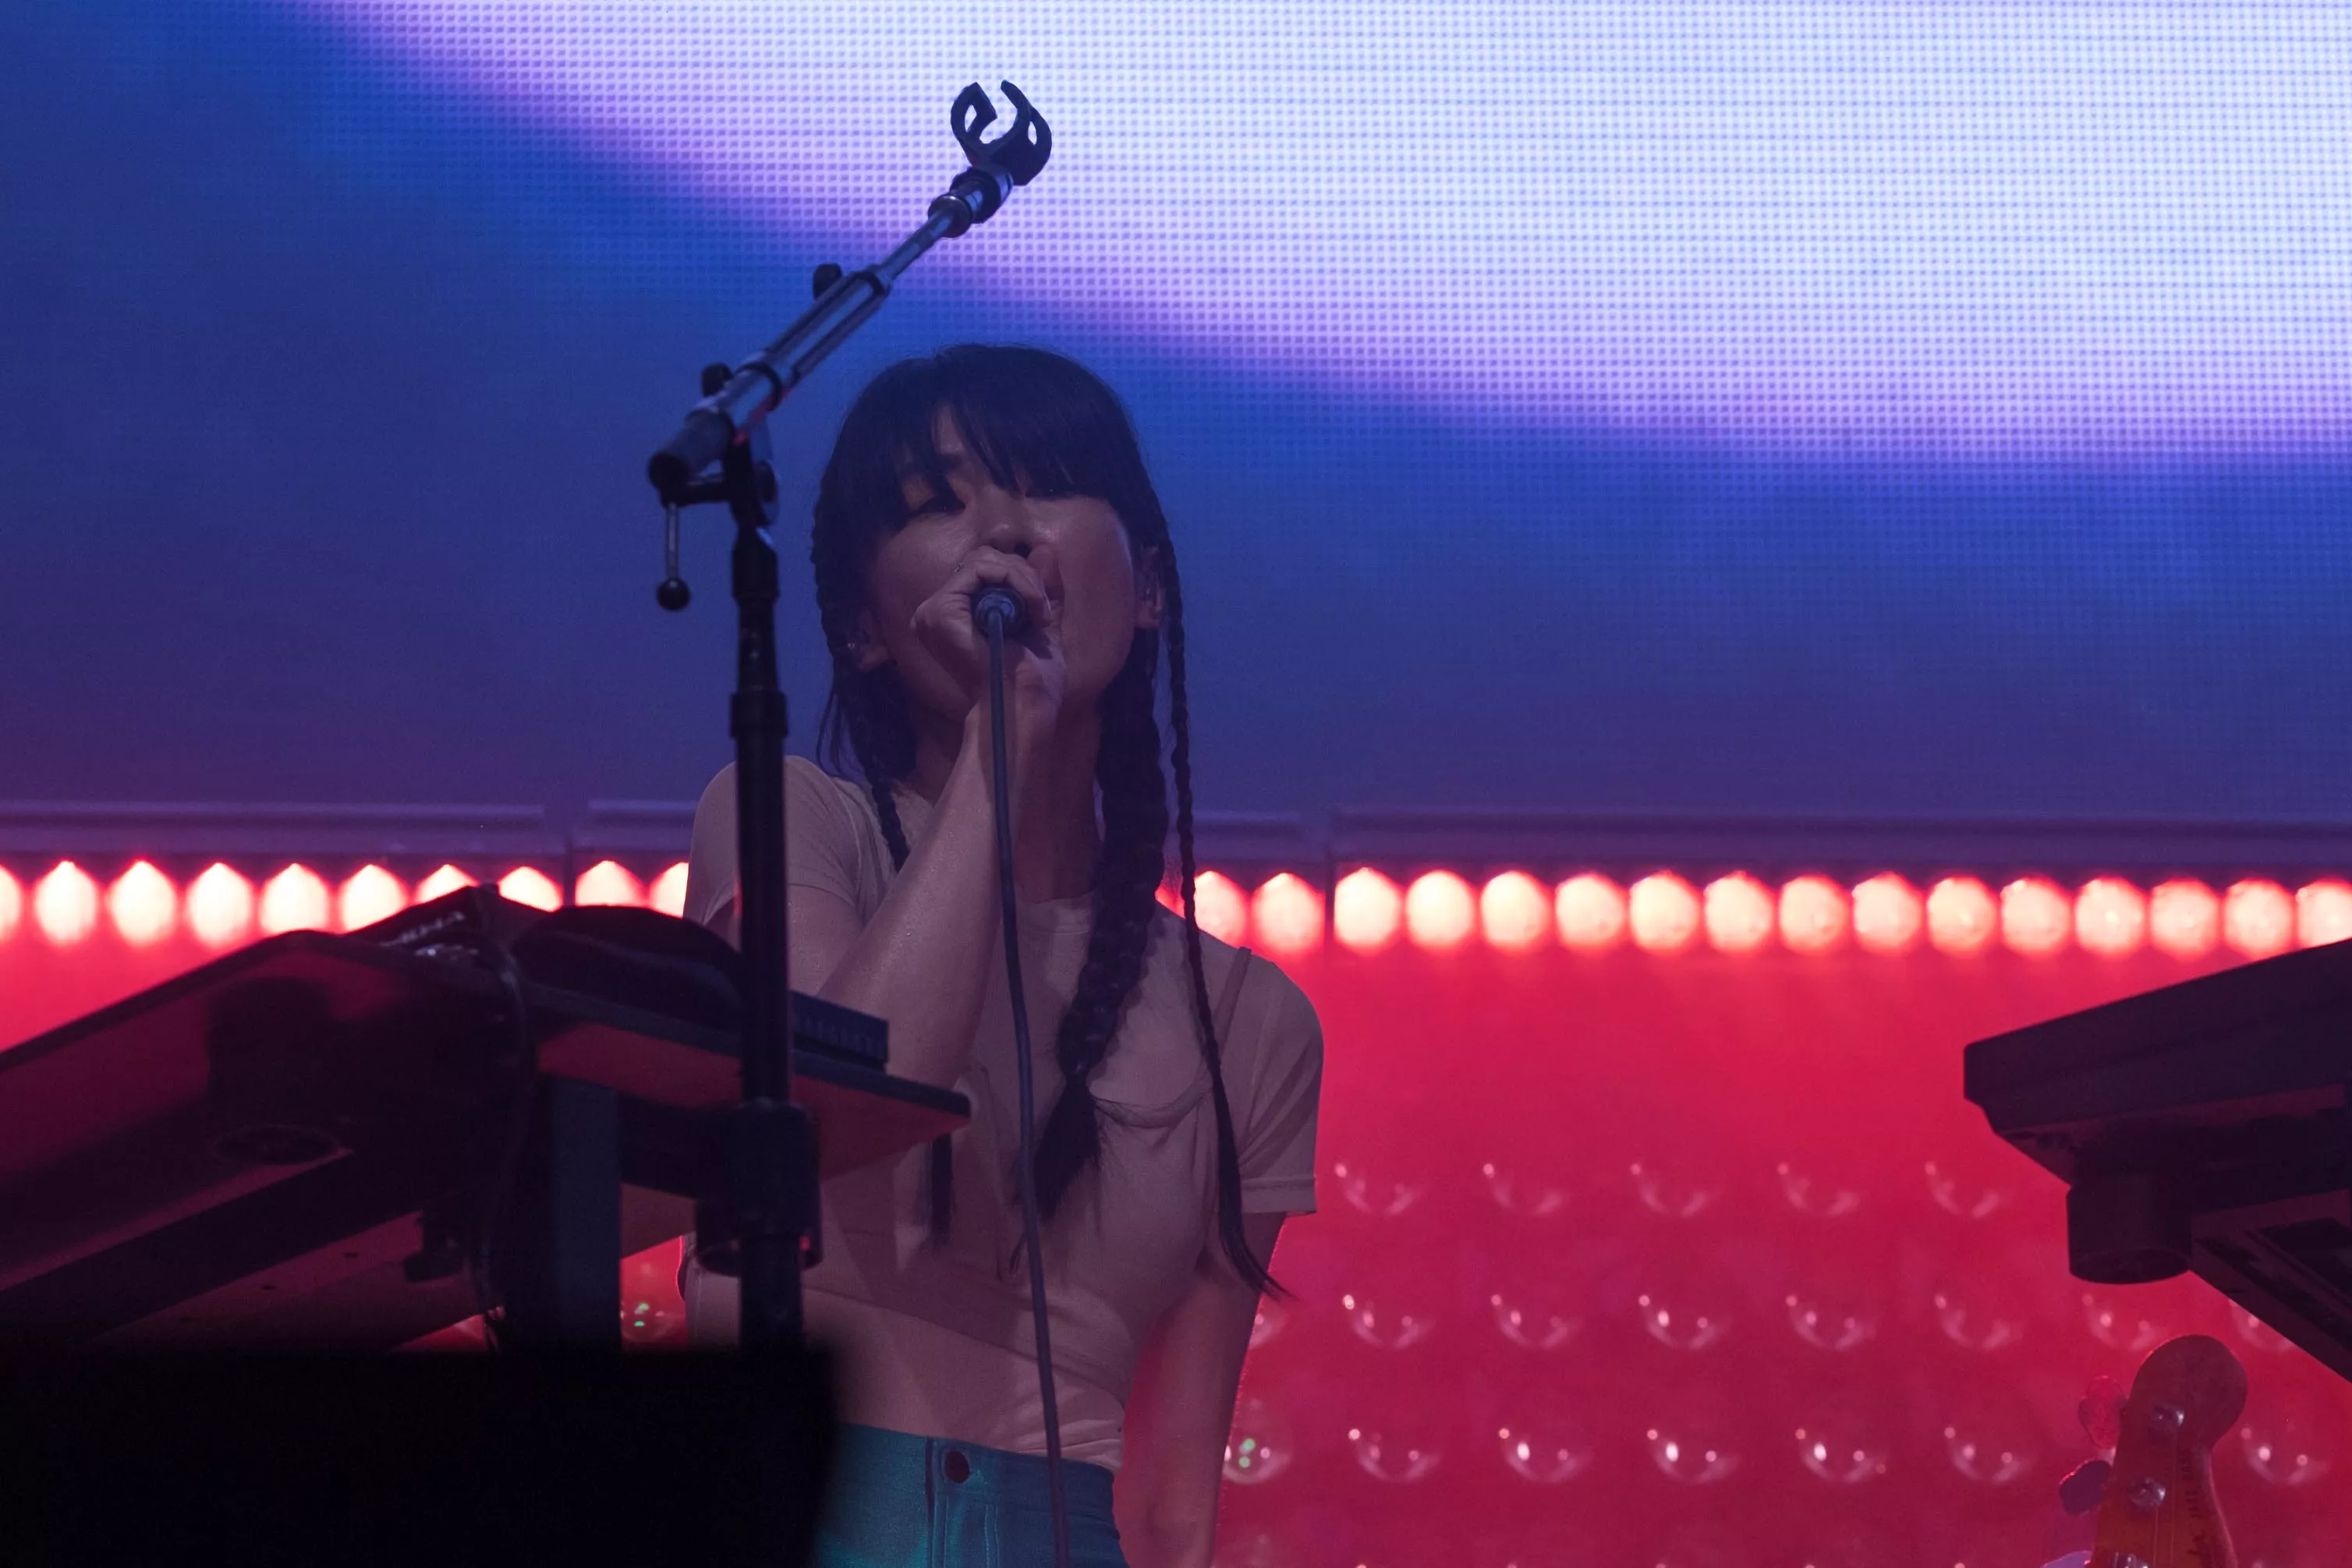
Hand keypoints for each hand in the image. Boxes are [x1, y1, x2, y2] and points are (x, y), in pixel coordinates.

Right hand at [907, 545, 1065, 755]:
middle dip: (1022, 575)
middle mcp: (937, 612)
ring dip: (1022, 579)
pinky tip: (1028, 608)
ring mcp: (934, 611)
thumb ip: (1040, 590)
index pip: (984, 571)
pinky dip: (1014, 579)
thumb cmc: (1031, 679)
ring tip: (1038, 611)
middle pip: (982, 560)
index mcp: (955, 617)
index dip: (1019, 577)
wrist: (1023, 703)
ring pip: (983, 560)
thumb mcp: (1040, 625)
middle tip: (1042, 608)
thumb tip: (1045, 550)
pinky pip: (981, 569)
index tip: (1044, 608)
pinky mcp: (940, 609)